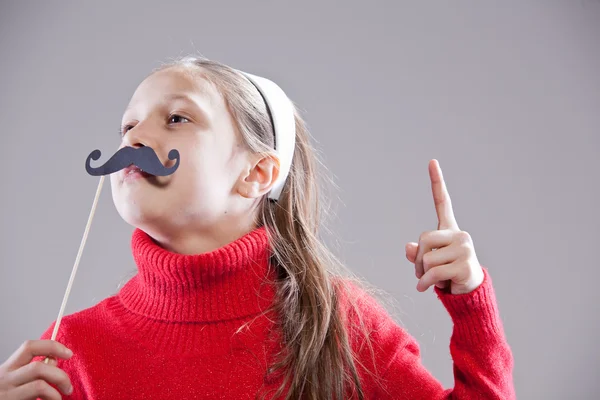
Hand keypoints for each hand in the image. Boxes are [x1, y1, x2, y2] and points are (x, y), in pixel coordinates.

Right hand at [0, 339, 73, 398]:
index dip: (52, 346)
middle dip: (60, 376)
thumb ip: (32, 370)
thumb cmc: (7, 395)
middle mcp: (5, 380)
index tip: (69, 354)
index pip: (29, 347)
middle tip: (68, 387)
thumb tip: (55, 360)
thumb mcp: (15, 379)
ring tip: (58, 399)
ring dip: (56, 393)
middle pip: (38, 367)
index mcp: (7, 368)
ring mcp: (7, 395)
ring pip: (39, 386)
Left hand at [405, 159, 483, 294]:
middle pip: (424, 239)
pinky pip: (433, 272)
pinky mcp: (465, 265)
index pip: (442, 202)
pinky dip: (424, 283)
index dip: (436, 182)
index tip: (432, 161)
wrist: (468, 295)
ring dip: (422, 274)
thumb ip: (417, 254)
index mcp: (450, 230)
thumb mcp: (428, 263)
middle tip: (422, 273)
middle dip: (418, 259)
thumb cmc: (447, 276)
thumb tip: (409, 248)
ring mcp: (464, 249)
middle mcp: (459, 235)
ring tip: (433, 280)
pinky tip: (426, 289)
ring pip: (427, 258)